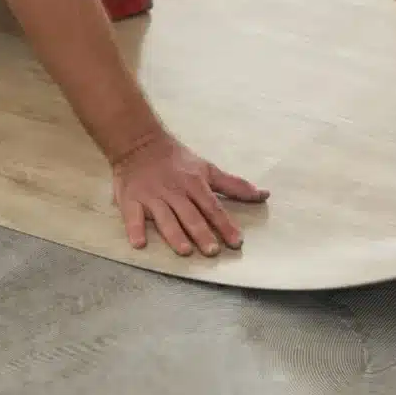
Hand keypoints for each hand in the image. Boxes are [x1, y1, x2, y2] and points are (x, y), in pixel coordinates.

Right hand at [111, 133, 269, 255]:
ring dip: (174, 234)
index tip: (236, 242)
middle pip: (190, 214)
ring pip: (165, 217)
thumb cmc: (177, 160)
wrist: (140, 143)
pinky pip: (132, 216)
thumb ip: (234, 185)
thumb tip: (264, 194)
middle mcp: (175, 191)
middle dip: (202, 232)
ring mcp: (152, 196)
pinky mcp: (131, 200)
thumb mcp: (207, 169)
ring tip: (184, 251)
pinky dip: (135, 229)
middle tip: (213, 251)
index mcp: (194, 184)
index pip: (213, 207)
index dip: (225, 225)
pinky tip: (139, 244)